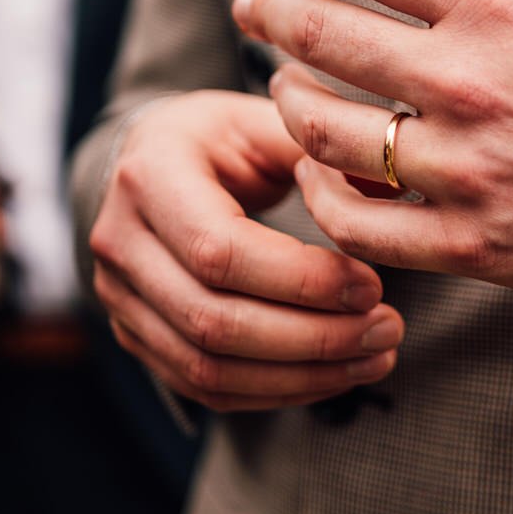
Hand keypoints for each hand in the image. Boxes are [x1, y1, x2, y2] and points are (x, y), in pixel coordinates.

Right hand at [87, 91, 403, 410]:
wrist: (151, 162)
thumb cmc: (218, 140)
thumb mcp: (263, 122)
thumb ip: (322, 152)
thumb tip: (393, 187)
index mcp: (150, 175)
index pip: (221, 250)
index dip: (301, 281)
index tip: (372, 287)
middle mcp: (120, 240)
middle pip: (214, 320)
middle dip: (313, 338)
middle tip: (387, 331)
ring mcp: (119, 297)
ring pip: (208, 367)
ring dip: (302, 375)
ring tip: (374, 358)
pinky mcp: (135, 336)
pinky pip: (203, 387)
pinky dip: (274, 391)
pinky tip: (332, 375)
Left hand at [226, 0, 512, 312]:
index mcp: (503, 3)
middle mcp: (471, 83)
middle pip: (322, 39)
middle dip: (268, 16)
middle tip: (251, 8)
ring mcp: (468, 169)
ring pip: (327, 133)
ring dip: (289, 104)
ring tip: (283, 87)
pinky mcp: (476, 243)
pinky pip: (361, 224)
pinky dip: (325, 197)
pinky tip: (323, 174)